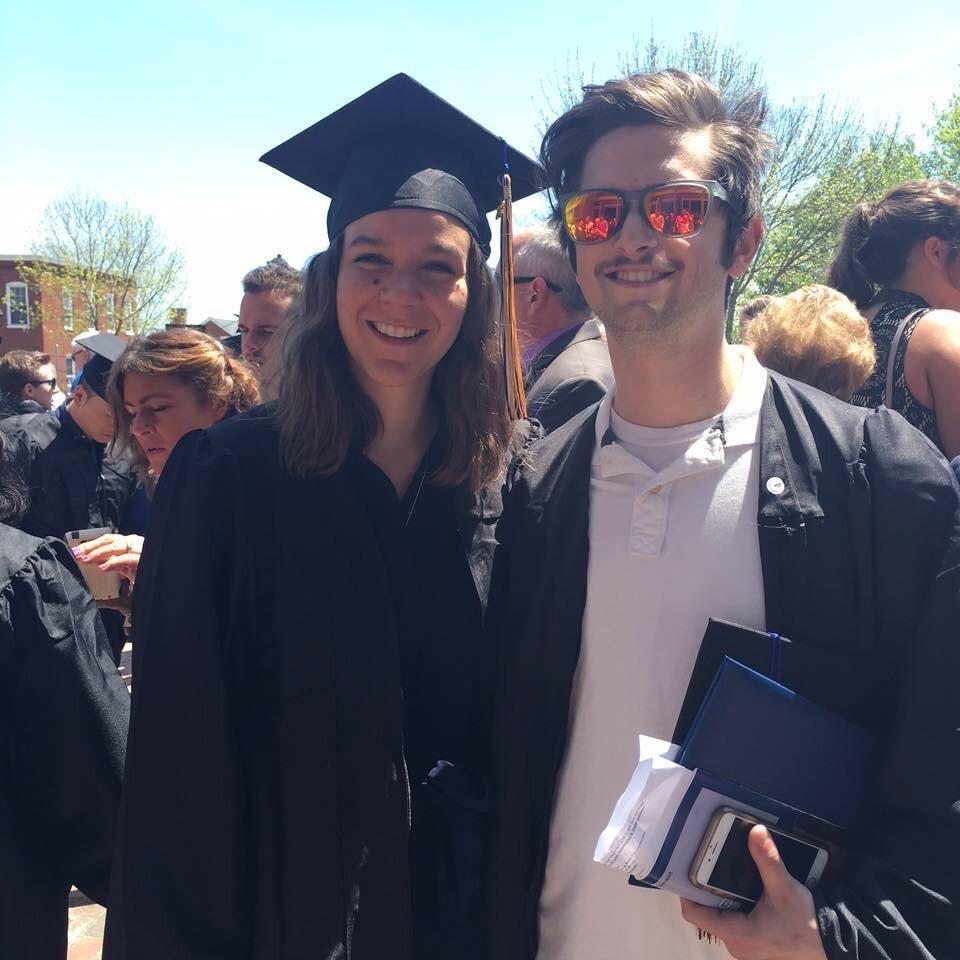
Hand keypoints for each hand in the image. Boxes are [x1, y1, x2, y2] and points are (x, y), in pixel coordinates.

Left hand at [72, 533, 144, 583]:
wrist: (162, 590)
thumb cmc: (144, 580)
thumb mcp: (125, 570)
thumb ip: (111, 563)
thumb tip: (91, 560)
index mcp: (131, 546)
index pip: (109, 540)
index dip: (92, 543)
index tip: (77, 549)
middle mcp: (136, 546)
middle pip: (112, 540)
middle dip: (93, 546)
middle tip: (77, 553)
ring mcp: (141, 552)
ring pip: (118, 547)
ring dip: (100, 552)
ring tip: (86, 559)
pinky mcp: (144, 562)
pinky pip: (128, 559)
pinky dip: (115, 562)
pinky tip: (103, 567)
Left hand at [680, 825, 826, 959]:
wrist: (830, 950)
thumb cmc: (807, 927)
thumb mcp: (785, 889)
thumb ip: (768, 860)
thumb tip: (756, 832)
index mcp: (736, 933)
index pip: (693, 913)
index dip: (686, 890)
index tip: (688, 869)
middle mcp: (736, 945)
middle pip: (706, 914)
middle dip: (707, 890)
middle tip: (710, 864)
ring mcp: (745, 949)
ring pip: (721, 920)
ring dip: (723, 900)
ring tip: (727, 876)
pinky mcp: (755, 948)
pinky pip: (735, 927)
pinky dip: (736, 909)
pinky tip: (746, 894)